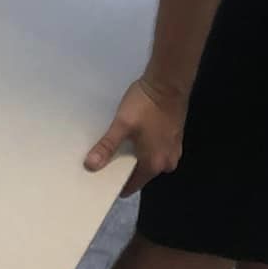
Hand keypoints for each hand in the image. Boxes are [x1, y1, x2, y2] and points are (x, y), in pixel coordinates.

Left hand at [85, 76, 185, 197]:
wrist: (168, 82)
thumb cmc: (145, 105)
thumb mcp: (122, 124)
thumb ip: (107, 146)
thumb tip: (91, 166)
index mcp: (154, 164)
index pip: (132, 186)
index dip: (116, 183)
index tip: (102, 178)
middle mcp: (167, 162)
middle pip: (142, 173)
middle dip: (126, 167)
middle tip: (109, 158)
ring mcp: (174, 149)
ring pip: (151, 160)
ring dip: (137, 155)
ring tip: (122, 144)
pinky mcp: (176, 137)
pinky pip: (159, 149)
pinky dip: (148, 146)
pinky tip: (138, 134)